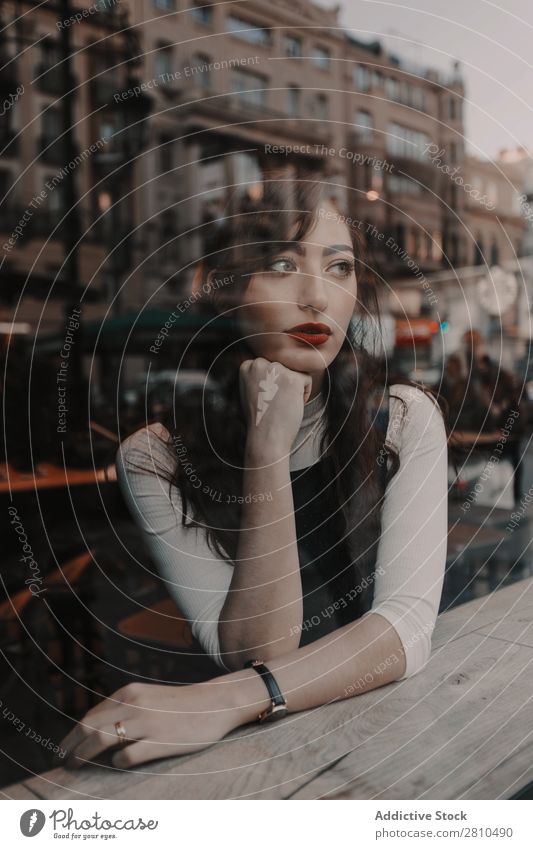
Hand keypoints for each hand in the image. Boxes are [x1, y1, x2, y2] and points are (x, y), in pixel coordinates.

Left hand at [58, 682, 237, 769]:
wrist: (215, 703)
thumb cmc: (179, 704)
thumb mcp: (147, 697)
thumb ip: (124, 708)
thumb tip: (95, 729)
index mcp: (129, 693)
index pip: (91, 715)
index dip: (73, 734)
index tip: (65, 747)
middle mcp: (134, 705)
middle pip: (89, 726)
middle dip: (71, 746)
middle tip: (63, 760)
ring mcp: (146, 723)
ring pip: (101, 740)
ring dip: (83, 755)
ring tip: (76, 766)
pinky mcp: (159, 741)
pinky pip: (127, 756)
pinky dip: (116, 763)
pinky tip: (117, 764)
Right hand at [239, 357, 312, 455]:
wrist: (266, 437)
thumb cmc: (260, 418)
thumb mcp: (251, 390)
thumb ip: (259, 375)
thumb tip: (275, 366)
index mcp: (247, 365)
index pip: (270, 366)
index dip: (271, 384)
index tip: (265, 399)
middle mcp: (260, 363)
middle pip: (283, 367)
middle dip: (283, 384)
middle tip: (274, 403)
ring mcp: (276, 369)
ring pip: (294, 372)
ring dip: (293, 388)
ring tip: (281, 404)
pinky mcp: (292, 378)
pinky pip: (307, 379)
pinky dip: (304, 393)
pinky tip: (291, 405)